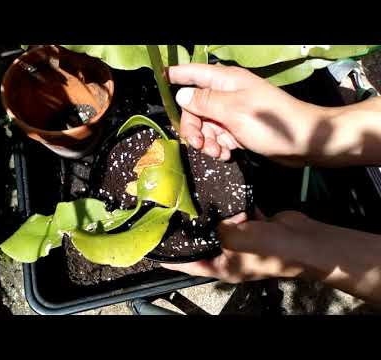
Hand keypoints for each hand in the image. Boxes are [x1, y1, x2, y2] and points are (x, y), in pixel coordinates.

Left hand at [161, 210, 312, 282]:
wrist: (305, 242)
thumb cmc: (272, 251)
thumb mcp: (236, 240)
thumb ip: (217, 229)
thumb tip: (209, 217)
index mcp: (221, 267)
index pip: (188, 265)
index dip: (170, 258)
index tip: (154, 248)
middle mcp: (229, 255)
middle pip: (203, 243)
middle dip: (190, 230)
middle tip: (172, 214)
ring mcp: (241, 241)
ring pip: (219, 226)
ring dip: (211, 215)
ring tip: (192, 200)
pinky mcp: (251, 226)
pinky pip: (235, 214)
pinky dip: (229, 205)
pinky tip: (218, 192)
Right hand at [167, 64, 336, 166]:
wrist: (302, 143)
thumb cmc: (270, 122)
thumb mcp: (233, 110)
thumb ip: (204, 102)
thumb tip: (181, 95)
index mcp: (225, 81)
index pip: (192, 73)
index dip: (175, 75)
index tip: (159, 80)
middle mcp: (226, 94)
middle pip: (194, 107)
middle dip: (193, 127)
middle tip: (198, 144)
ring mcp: (231, 112)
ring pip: (204, 125)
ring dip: (207, 141)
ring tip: (219, 152)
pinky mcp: (237, 129)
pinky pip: (217, 137)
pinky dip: (218, 147)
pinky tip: (227, 154)